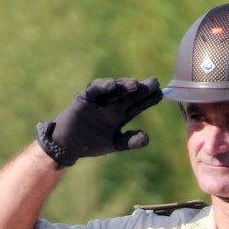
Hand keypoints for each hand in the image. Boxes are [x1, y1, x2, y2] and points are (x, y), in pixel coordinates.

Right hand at [35, 78, 162, 167]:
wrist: (68, 145)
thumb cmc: (91, 143)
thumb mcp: (114, 144)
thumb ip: (129, 141)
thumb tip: (146, 137)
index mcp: (121, 114)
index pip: (139, 104)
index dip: (149, 99)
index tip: (161, 94)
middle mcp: (113, 104)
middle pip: (130, 93)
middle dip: (141, 88)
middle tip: (154, 83)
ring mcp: (100, 99)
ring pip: (116, 88)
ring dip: (124, 85)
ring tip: (135, 85)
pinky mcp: (86, 97)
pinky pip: (95, 88)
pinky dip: (103, 86)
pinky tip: (112, 86)